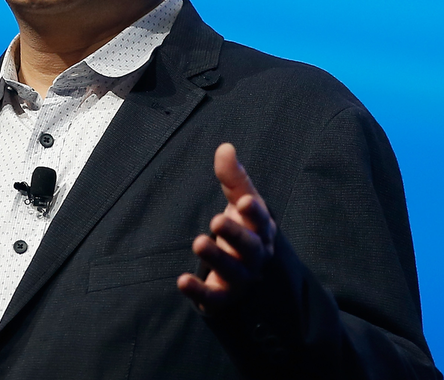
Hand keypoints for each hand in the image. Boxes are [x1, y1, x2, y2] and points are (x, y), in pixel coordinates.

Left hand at [177, 143, 277, 312]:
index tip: (243, 201)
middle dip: (235, 234)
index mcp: (261, 230)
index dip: (254, 212)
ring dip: (217, 258)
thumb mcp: (239, 201)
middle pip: (250, 248)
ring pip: (233, 271)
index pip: (261, 220)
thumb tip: (225, 147)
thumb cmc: (243, 227)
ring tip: (199, 242)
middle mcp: (255, 256)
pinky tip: (182, 281)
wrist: (243, 272)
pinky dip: (198, 291)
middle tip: (216, 220)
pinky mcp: (222, 297)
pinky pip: (213, 298)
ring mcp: (240, 279)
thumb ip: (232, 177)